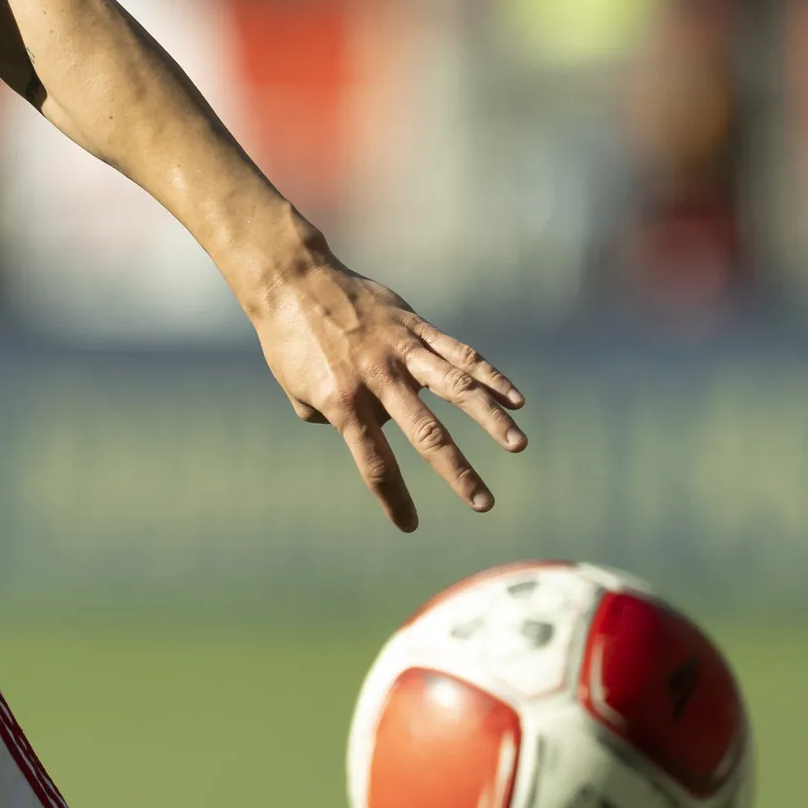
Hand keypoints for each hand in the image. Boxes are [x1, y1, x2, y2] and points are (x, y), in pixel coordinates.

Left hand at [247, 256, 525, 530]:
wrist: (293, 281)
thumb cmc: (288, 341)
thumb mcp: (297, 389)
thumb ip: (331, 418)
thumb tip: (374, 429)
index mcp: (343, 403)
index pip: (374, 463)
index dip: (393, 498)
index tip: (409, 525)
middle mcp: (376, 379)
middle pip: (425, 434)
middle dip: (457, 473)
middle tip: (483, 504)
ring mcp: (400, 350)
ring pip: (455, 388)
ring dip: (490, 419)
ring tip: (518, 445)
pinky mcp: (414, 326)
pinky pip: (459, 353)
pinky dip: (489, 376)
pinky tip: (515, 399)